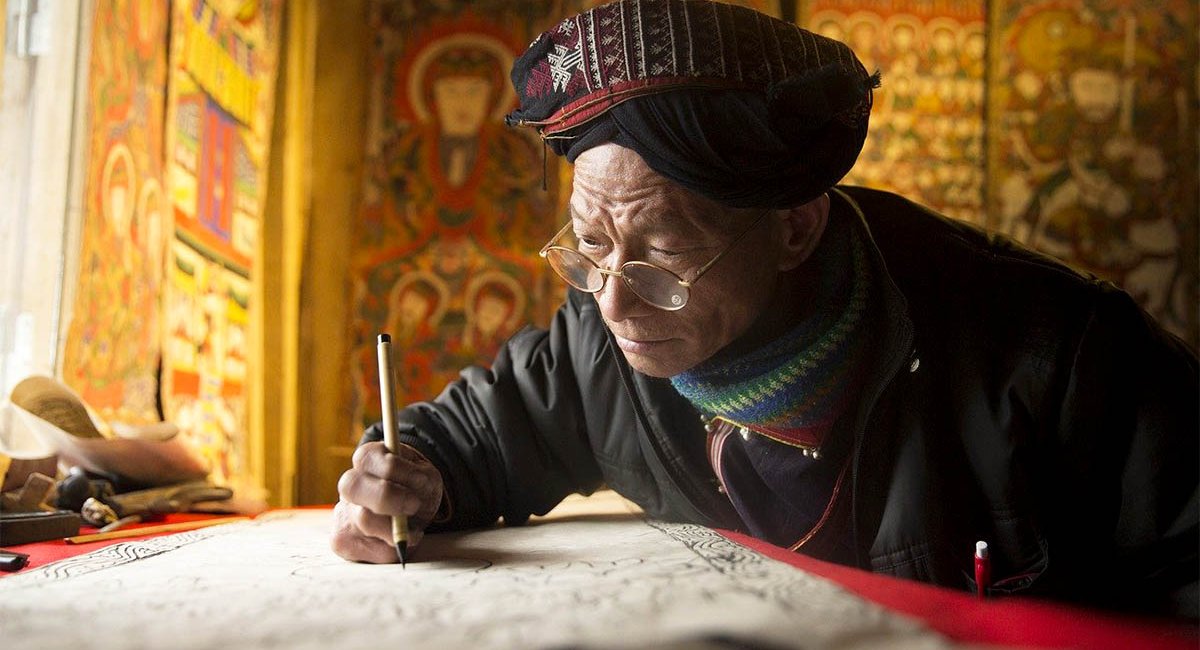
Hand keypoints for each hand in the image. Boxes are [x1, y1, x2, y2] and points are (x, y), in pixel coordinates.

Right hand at [331, 441, 443, 562]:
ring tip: (410, 529)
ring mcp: (341, 514)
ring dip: (396, 527)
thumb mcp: (425, 478)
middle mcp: (348, 486)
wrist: (411, 512)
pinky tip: (397, 541)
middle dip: (387, 497)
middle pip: (352, 486)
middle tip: (414, 505)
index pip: (366, 458)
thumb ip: (420, 482)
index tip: (421, 480)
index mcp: (365, 460)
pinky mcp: (342, 542)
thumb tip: (414, 499)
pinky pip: (368, 547)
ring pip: (364, 521)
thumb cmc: (416, 489)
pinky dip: (392, 548)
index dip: (395, 469)